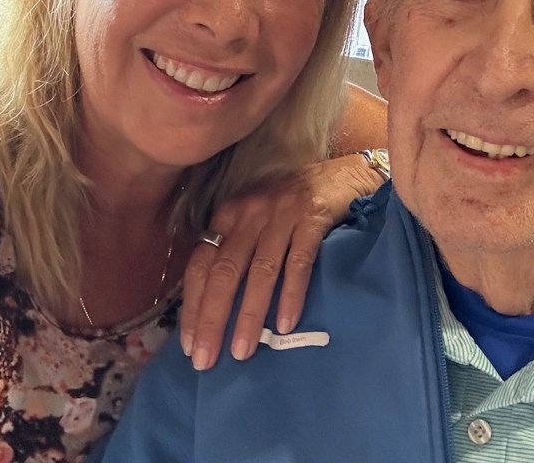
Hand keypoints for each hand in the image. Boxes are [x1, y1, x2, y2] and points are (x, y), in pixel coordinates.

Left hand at [179, 153, 384, 369]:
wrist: (342, 174)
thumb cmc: (293, 204)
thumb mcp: (256, 219)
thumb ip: (236, 250)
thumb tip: (215, 307)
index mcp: (229, 216)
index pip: (201, 265)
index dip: (193, 306)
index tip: (191, 345)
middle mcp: (251, 213)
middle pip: (225, 272)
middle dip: (213, 318)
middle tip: (207, 361)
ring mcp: (283, 215)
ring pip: (260, 271)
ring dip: (249, 314)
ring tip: (243, 350)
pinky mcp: (313, 218)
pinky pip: (299, 262)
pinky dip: (291, 294)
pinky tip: (286, 324)